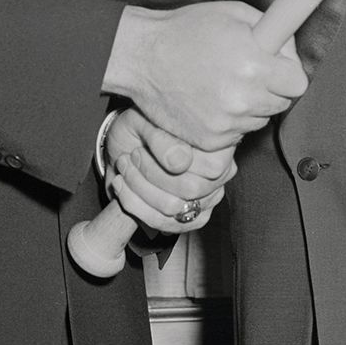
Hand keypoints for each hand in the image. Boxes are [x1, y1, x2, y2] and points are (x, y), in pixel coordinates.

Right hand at [102, 1, 307, 151]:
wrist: (143, 56)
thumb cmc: (185, 31)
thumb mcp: (234, 14)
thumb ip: (272, 30)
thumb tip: (289, 48)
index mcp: (254, 65)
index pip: (298, 83)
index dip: (288, 72)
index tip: (278, 68)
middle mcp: (243, 98)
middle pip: (281, 103)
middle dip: (270, 88)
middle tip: (247, 73)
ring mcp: (226, 123)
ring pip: (259, 120)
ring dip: (249, 106)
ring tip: (223, 84)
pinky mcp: (210, 139)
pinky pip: (236, 134)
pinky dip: (228, 120)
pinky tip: (210, 100)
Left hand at [103, 107, 236, 232]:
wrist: (132, 139)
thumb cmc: (145, 123)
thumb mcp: (149, 120)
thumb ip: (165, 139)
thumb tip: (180, 163)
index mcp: (219, 144)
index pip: (209, 166)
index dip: (168, 160)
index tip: (140, 148)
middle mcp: (222, 173)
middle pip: (189, 189)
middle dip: (149, 175)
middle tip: (130, 157)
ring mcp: (210, 198)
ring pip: (172, 208)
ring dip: (139, 189)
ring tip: (124, 170)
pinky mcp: (194, 218)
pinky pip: (164, 223)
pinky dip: (136, 206)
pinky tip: (123, 186)